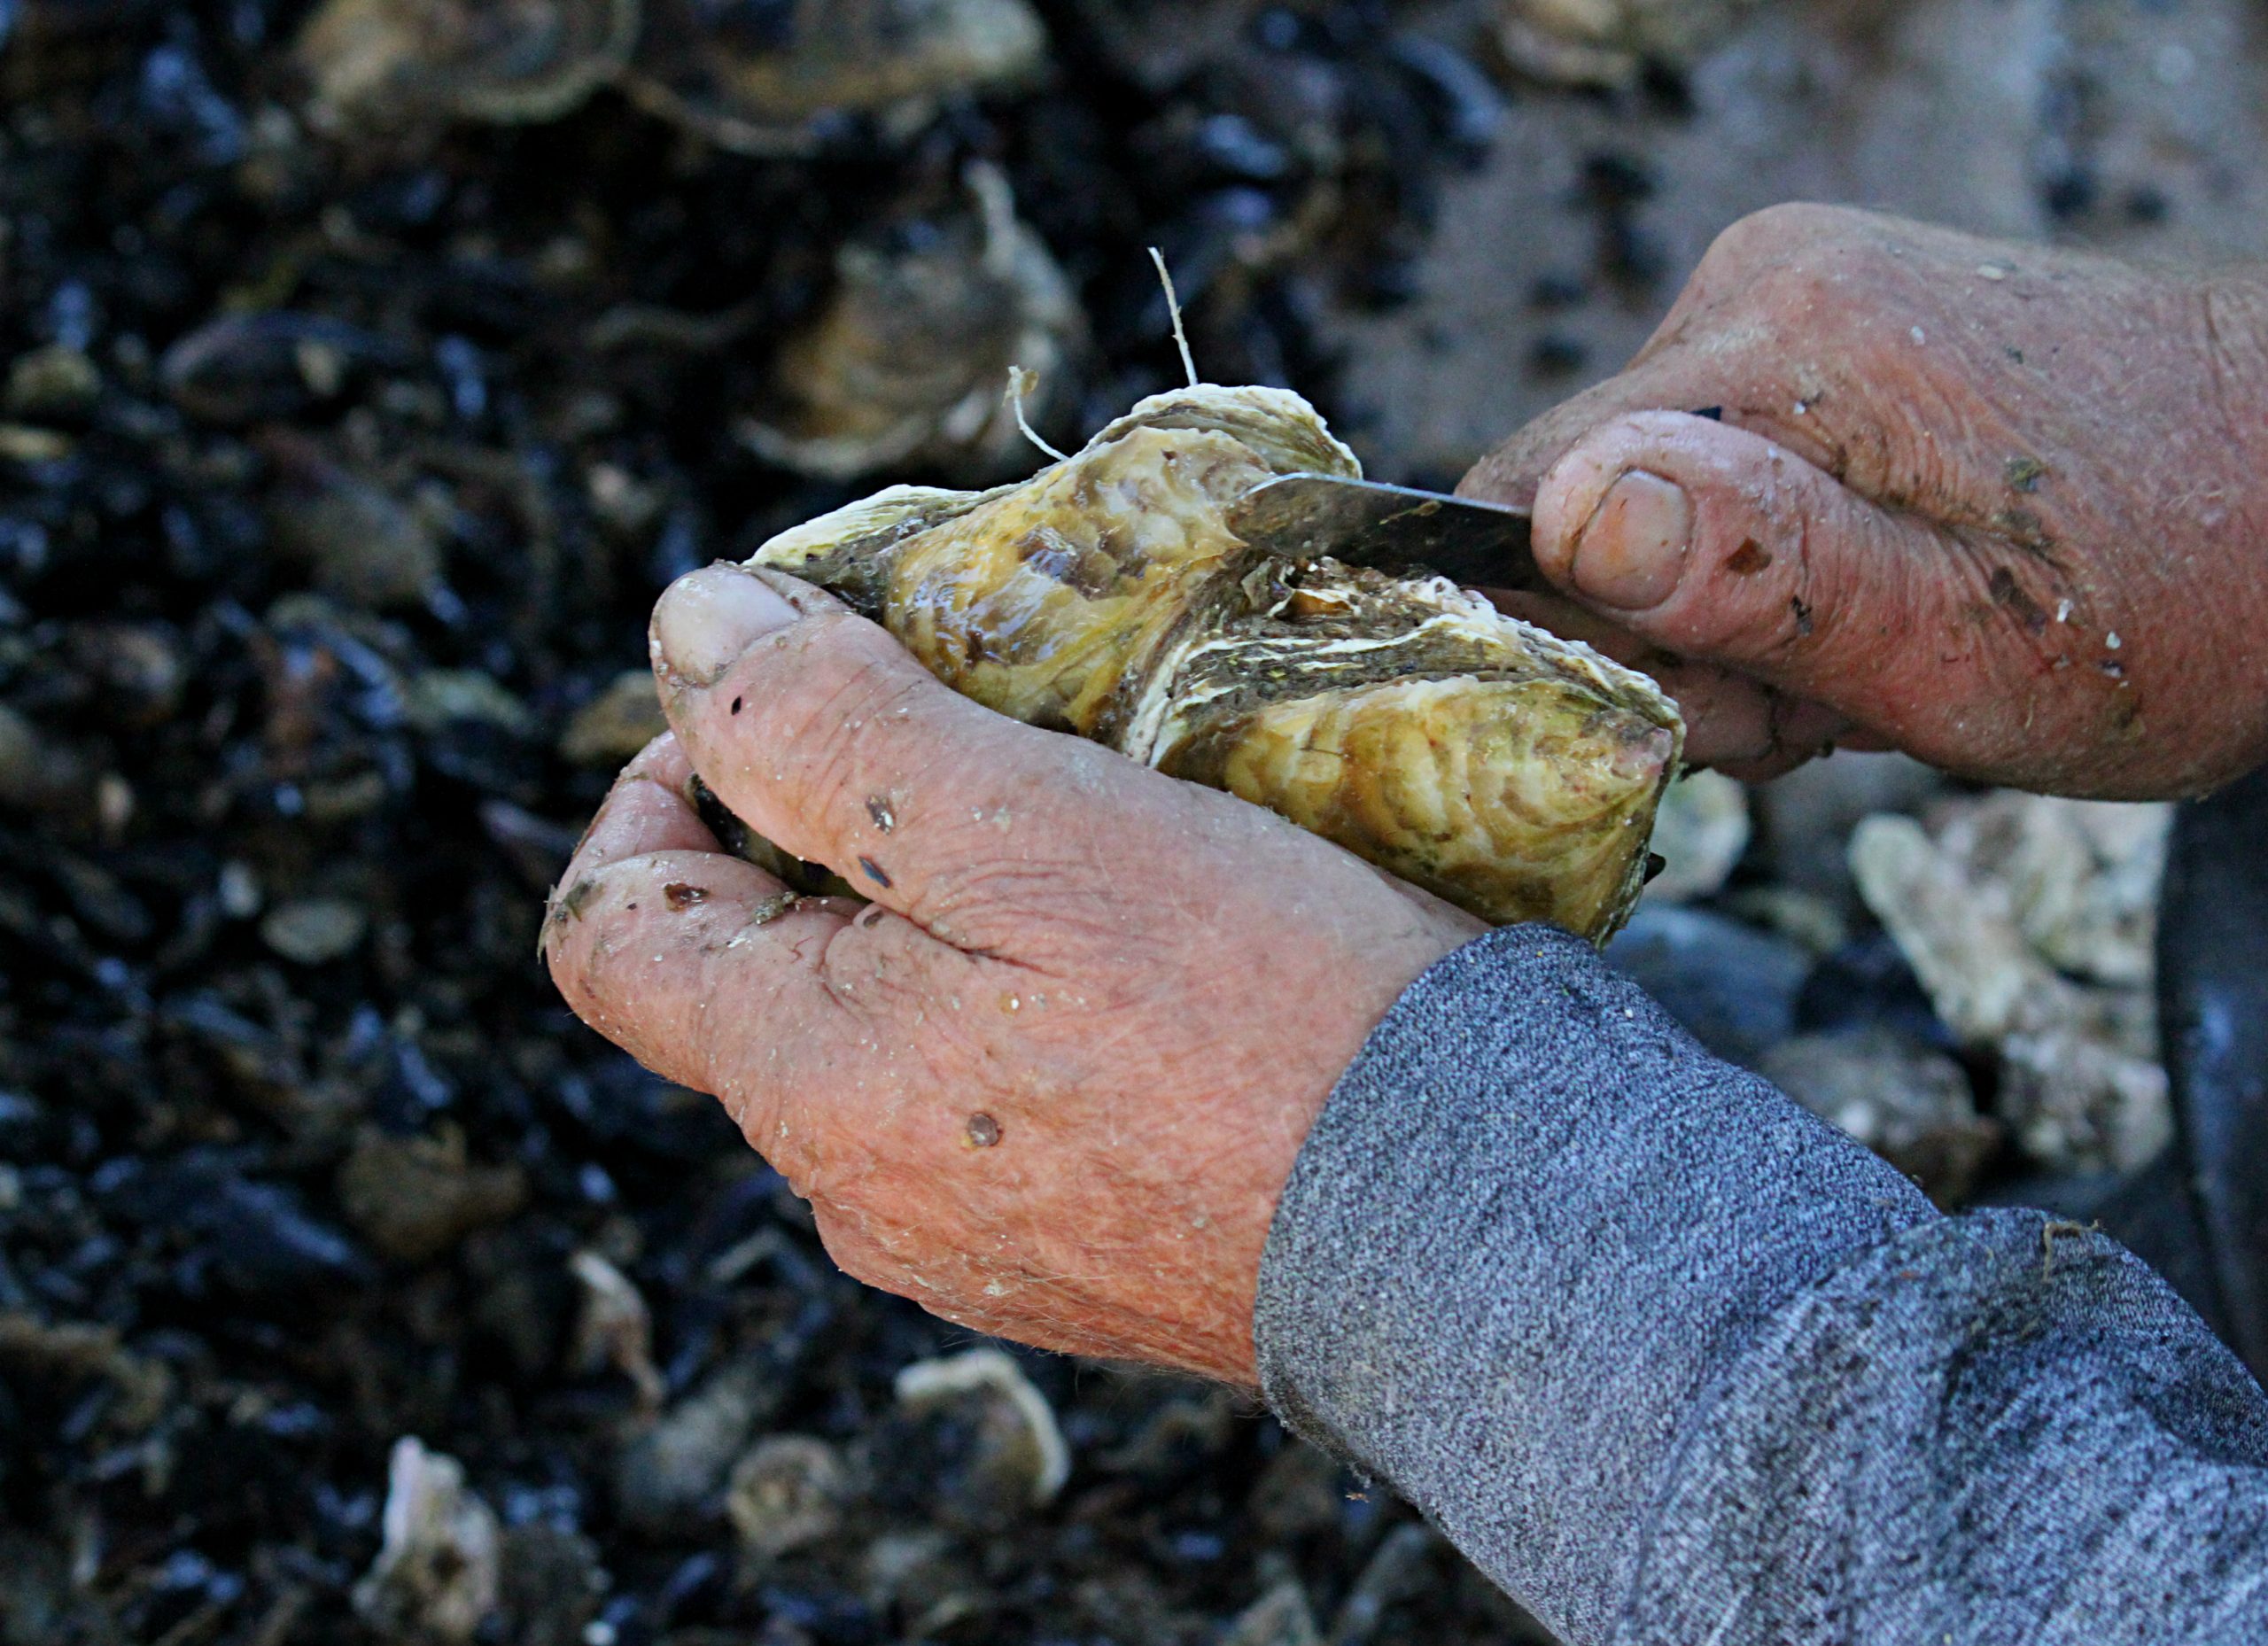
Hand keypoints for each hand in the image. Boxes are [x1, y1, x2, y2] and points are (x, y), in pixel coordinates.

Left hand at [543, 565, 1479, 1383]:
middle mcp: (855, 1194)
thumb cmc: (1255, 1010)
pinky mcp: (1068, 1270)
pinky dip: (1013, 1017)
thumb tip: (685, 625)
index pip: (611, 935)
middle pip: (753, 983)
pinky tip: (1137, 975)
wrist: (1469, 1228)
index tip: (772, 709)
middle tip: (965, 743)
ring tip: (1071, 846)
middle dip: (818, 845)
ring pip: (877, 1046)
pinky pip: (983, 1114)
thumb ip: (827, 728)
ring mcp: (963, 1249)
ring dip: (929, 928)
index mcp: (804, 1085)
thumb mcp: (1025, 822)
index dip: (656, 790)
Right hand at [1463, 203, 2267, 797]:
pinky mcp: (1824, 323)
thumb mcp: (1973, 648)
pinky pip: (1713, 471)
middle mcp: (1761, 286)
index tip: (1713, 708)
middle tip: (1830, 696)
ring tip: (1876, 650)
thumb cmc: (2186, 593)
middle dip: (1673, 640)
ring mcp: (1794, 293)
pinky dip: (1769, 566)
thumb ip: (1761, 582)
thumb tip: (1565, 518)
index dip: (1576, 640)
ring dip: (1728, 617)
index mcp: (1778, 350)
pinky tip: (1879, 594)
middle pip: (1583, 508)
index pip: (1523, 501)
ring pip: (1645, 503)